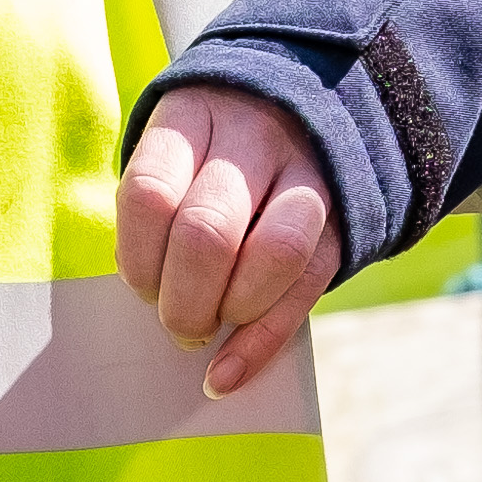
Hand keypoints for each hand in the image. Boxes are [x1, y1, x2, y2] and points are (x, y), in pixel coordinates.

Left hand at [116, 83, 344, 399]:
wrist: (300, 108)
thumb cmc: (209, 152)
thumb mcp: (174, 151)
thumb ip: (160, 211)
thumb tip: (150, 301)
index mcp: (191, 116)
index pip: (150, 195)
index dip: (138, 258)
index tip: (142, 285)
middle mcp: (251, 136)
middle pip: (208, 233)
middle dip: (184, 302)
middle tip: (178, 323)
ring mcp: (306, 173)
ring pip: (273, 254)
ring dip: (232, 312)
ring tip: (214, 325)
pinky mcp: (344, 216)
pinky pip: (309, 285)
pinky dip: (262, 343)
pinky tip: (229, 372)